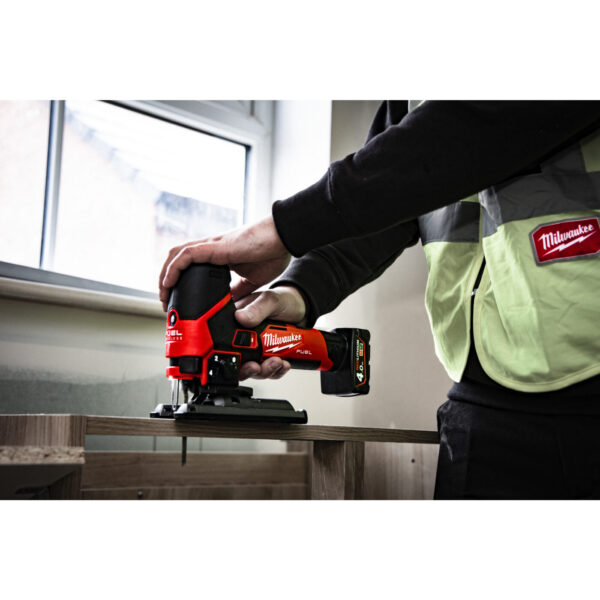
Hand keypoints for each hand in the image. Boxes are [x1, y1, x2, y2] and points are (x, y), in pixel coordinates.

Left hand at [158, 216, 290, 310]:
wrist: (284, 237)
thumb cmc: (272, 251)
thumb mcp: (252, 279)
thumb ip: (238, 290)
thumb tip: (229, 305)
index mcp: (218, 256)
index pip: (190, 266)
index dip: (179, 282)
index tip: (178, 301)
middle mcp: (211, 248)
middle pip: (177, 259)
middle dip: (166, 279)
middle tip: (166, 301)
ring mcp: (211, 246)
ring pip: (176, 255)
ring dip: (165, 274)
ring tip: (164, 294)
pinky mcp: (215, 246)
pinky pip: (186, 255)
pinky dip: (174, 268)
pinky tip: (169, 283)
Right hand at [234, 286, 306, 380]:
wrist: (303, 309)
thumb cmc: (284, 300)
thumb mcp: (270, 300)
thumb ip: (257, 309)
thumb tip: (240, 317)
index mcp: (237, 323)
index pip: (225, 344)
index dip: (230, 356)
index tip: (241, 360)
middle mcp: (244, 338)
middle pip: (238, 362)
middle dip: (248, 369)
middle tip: (258, 366)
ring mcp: (256, 349)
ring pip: (254, 370)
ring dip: (265, 370)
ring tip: (277, 362)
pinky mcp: (269, 356)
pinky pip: (270, 371)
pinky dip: (277, 371)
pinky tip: (284, 364)